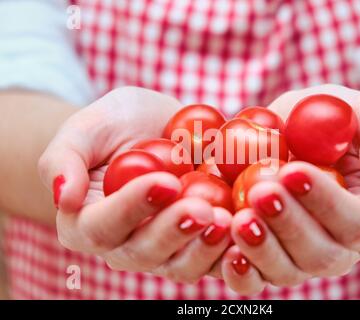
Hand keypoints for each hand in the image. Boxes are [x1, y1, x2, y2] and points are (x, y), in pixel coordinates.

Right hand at [38, 87, 231, 282]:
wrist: (155, 128)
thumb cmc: (116, 126)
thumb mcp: (85, 129)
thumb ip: (63, 159)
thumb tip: (63, 195)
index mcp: (87, 223)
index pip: (103, 226)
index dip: (133, 208)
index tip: (164, 183)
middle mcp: (124, 245)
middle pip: (145, 252)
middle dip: (175, 232)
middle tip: (204, 209)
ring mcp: (164, 248)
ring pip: (182, 264)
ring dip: (206, 247)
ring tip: (229, 220)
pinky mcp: (196, 243)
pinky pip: (213, 257)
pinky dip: (232, 248)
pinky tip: (251, 227)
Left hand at [220, 84, 359, 294]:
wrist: (305, 137)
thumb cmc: (342, 126)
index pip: (356, 224)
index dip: (325, 202)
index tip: (293, 171)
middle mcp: (341, 250)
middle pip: (319, 256)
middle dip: (288, 225)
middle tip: (260, 191)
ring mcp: (302, 260)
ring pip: (285, 271)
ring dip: (260, 247)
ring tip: (237, 217)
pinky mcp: (268, 260)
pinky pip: (254, 278)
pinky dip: (238, 269)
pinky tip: (223, 245)